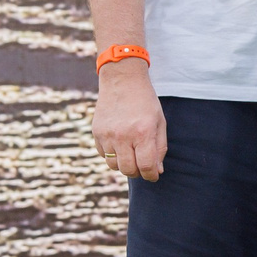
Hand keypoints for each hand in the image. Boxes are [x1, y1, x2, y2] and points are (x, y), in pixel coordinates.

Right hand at [93, 63, 166, 180]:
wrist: (122, 81)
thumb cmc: (145, 102)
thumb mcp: (159, 122)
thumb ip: (160, 147)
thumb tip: (158, 170)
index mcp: (143, 133)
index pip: (146, 166)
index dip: (151, 175)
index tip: (154, 175)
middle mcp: (123, 136)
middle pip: (128, 169)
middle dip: (138, 172)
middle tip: (143, 166)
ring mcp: (107, 135)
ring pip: (114, 165)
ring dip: (124, 165)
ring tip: (131, 154)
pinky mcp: (96, 132)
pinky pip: (103, 154)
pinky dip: (112, 155)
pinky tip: (120, 144)